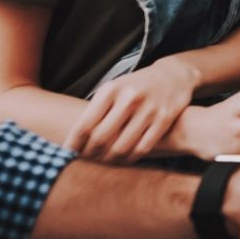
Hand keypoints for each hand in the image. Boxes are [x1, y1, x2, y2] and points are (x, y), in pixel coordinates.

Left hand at [66, 62, 199, 161]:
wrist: (173, 75)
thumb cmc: (135, 86)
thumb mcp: (114, 89)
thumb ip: (96, 110)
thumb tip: (75, 140)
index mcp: (111, 89)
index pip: (85, 124)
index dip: (74, 144)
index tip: (67, 154)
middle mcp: (129, 98)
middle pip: (101, 138)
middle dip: (90, 154)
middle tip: (85, 161)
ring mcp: (148, 109)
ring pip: (121, 147)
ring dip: (109, 160)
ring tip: (102, 162)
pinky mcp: (164, 119)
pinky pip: (142, 148)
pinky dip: (129, 159)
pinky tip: (123, 160)